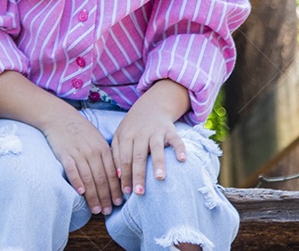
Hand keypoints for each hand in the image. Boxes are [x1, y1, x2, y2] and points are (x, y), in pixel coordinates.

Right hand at [0, 72, 123, 215]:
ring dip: (94, 196)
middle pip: (102, 178)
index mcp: (103, 148)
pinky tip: (81, 193)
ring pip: (89, 178)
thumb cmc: (79, 130)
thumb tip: (114, 174)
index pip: (112, 173)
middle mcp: (93, 151)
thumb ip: (105, 155)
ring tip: (97, 209)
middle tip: (108, 211)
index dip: (116, 189)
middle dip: (106, 197)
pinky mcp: (65, 154)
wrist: (59, 117)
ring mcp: (79, 153)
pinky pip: (73, 170)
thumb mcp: (96, 139)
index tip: (119, 203)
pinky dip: (78, 182)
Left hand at [111, 80, 189, 195]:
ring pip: (156, 148)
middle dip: (138, 174)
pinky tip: (182, 160)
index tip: (126, 192)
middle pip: (138, 156)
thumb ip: (116, 154)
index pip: (124, 158)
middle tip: (139, 192)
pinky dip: (180, 148)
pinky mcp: (170, 130)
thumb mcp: (120, 135)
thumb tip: (118, 175)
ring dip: (158, 163)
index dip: (125, 175)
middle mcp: (141, 133)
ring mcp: (156, 131)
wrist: (151, 105)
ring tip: (160, 178)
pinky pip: (176, 139)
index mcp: (126, 136)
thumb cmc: (133, 127)